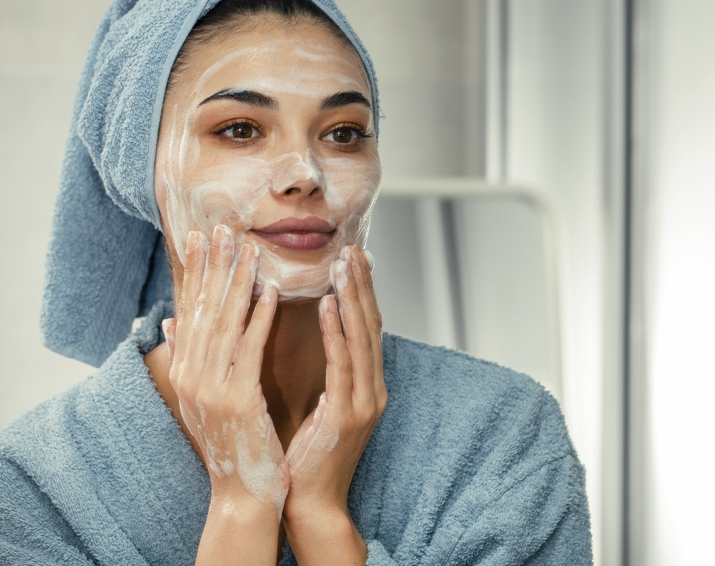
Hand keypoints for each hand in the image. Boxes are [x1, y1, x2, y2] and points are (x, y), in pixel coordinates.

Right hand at [164, 225, 288, 517]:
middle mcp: (190, 376)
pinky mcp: (237, 399)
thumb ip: (188, 356)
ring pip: (225, 324)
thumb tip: (170, 320)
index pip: (189, 312)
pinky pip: (249, 350)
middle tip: (222, 227)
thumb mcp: (202, 396)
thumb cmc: (232, 441)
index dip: (195, 273)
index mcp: (184, 372)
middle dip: (214, 267)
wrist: (244, 489)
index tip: (201, 237)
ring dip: (238, 283)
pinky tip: (271, 292)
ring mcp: (210, 388)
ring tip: (249, 249)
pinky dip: (259, 318)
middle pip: (204, 310)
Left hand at [283, 245, 385, 559]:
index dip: (361, 293)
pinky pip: (344, 364)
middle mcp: (372, 389)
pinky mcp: (349, 413)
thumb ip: (319, 372)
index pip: (365, 330)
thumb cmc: (303, 456)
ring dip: (352, 296)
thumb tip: (305, 341)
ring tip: (343, 263)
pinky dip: (337, 331)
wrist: (308, 503)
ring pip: (362, 337)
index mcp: (364, 387)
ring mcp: (365, 401)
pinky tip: (327, 304)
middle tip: (353, 248)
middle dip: (362, 285)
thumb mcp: (315, 406)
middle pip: (370, 325)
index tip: (352, 259)